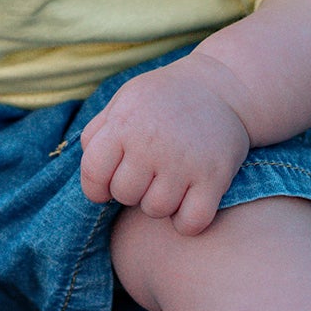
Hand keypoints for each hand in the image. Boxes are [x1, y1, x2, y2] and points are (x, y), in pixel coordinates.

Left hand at [79, 55, 251, 236]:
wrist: (221, 88)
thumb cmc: (163, 99)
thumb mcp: (125, 101)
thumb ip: (98, 132)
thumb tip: (89, 169)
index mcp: (125, 123)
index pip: (93, 172)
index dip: (96, 186)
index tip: (108, 185)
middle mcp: (151, 142)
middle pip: (125, 194)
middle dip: (132, 190)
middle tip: (148, 174)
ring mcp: (184, 161)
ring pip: (156, 210)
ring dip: (160, 203)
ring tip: (169, 182)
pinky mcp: (214, 177)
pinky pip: (190, 222)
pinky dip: (187, 221)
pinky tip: (189, 201)